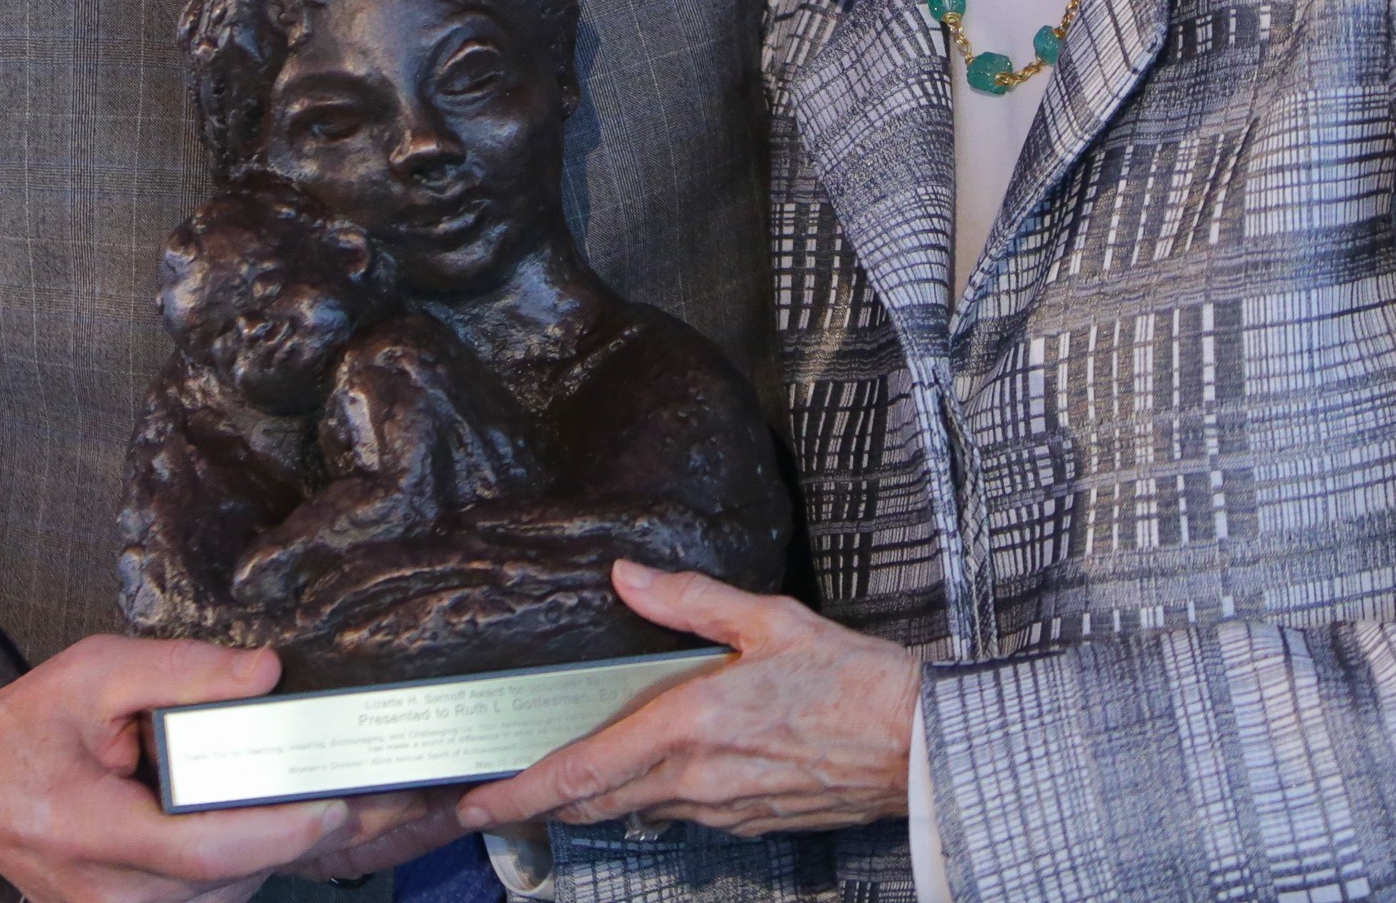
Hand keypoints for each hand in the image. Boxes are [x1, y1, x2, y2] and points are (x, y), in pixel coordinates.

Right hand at [0, 635, 433, 902]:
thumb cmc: (24, 728)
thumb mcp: (92, 672)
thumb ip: (180, 670)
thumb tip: (264, 672)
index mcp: (91, 830)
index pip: (201, 848)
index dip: (276, 832)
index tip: (333, 805)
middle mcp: (107, 893)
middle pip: (227, 876)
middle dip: (298, 836)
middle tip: (369, 795)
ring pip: (225, 892)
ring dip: (275, 850)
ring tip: (323, 798)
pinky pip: (208, 895)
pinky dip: (244, 859)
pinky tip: (265, 818)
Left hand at [453, 561, 917, 839]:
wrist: (918, 745)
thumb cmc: (852, 680)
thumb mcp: (768, 618)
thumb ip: (689, 600)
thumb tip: (626, 575)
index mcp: (689, 726)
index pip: (583, 771)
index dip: (522, 794)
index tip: (477, 804)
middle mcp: (696, 779)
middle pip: (594, 803)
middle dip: (543, 802)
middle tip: (499, 795)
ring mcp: (722, 808)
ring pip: (635, 811)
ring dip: (595, 799)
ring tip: (566, 777)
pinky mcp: (750, 820)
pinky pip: (680, 815)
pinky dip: (649, 799)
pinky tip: (654, 774)